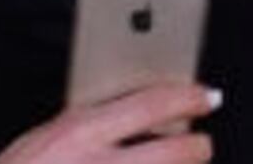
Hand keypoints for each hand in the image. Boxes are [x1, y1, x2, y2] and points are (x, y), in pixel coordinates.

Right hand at [0, 81, 219, 163]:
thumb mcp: (47, 135)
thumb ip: (89, 125)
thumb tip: (130, 114)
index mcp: (81, 130)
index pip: (150, 104)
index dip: (186, 98)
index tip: (205, 96)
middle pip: (176, 151)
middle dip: (198, 147)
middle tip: (203, 143)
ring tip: (180, 163)